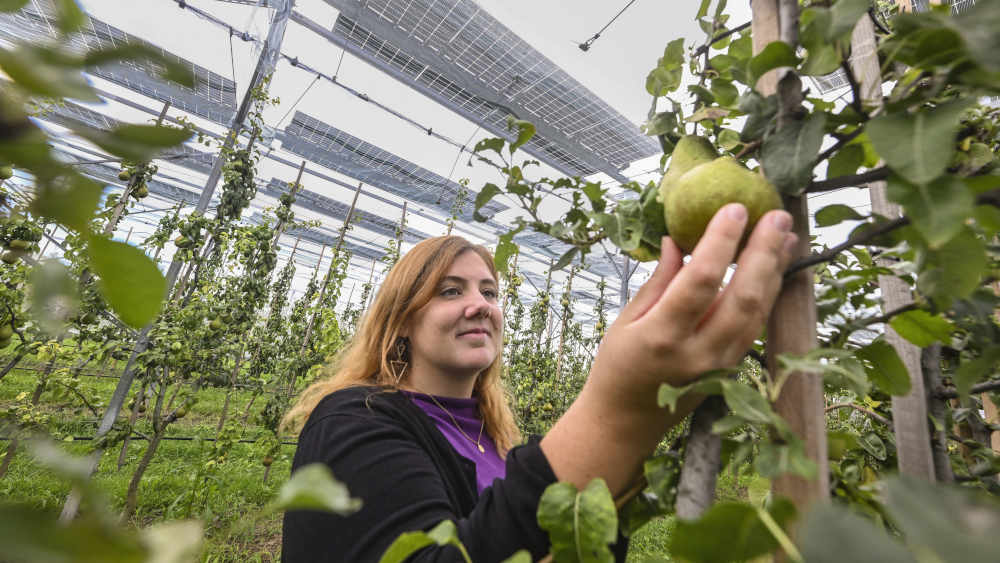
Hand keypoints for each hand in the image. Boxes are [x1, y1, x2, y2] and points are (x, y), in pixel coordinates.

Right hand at [588, 203, 796, 411]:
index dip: (720, 242)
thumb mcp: (625, 321)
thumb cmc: (617, 367)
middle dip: (763, 252)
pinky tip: (774, 268)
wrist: (626, 422)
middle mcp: (698, 352)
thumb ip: (658, 282)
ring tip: (785, 234)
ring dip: (774, 270)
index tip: (732, 209)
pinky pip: (756, 326)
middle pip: (743, 297)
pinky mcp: (732, 370)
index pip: (700, 281)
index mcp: (661, 336)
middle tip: (776, 215)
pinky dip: (768, 293)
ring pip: (758, 312)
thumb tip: (679, 240)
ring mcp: (720, 365)